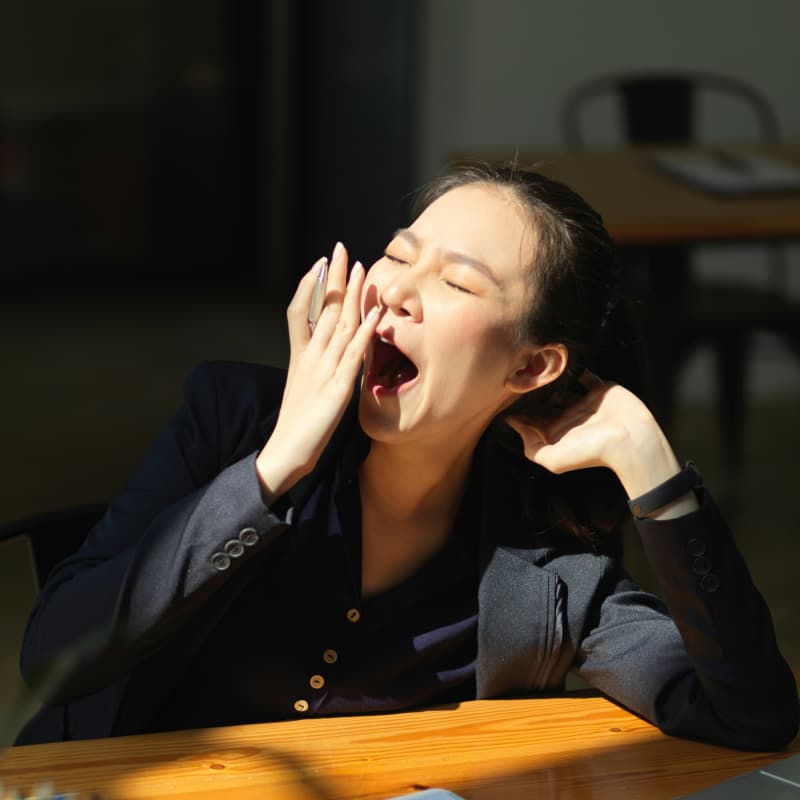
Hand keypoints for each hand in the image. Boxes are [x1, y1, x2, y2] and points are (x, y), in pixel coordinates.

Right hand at [256, 242, 380, 503]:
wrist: (287, 452)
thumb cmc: (299, 422)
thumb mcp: (305, 386)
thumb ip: (316, 365)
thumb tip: (330, 349)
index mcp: (299, 356)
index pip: (301, 311)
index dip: (311, 287)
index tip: (320, 264)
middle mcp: (310, 358)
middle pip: (321, 310)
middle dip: (332, 278)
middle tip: (339, 248)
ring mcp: (323, 371)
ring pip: (338, 325)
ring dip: (351, 296)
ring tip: (359, 268)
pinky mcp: (337, 389)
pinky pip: (353, 356)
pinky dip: (365, 333)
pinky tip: (375, 314)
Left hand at [506, 372, 686, 502]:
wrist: (630, 440)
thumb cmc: (592, 452)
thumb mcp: (553, 459)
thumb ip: (532, 447)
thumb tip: (517, 427)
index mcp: (557, 433)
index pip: (532, 420)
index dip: (519, 410)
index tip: (506, 397)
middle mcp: (568, 418)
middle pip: (544, 403)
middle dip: (533, 393)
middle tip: (519, 377)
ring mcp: (584, 403)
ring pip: (562, 388)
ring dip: (552, 379)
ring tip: (538, 366)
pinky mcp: (600, 390)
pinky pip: (585, 376)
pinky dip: (576, 370)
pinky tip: (565, 362)